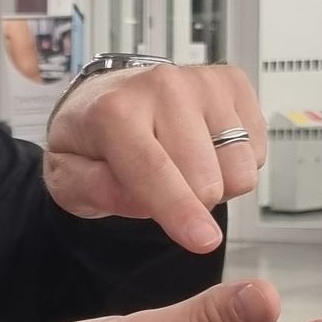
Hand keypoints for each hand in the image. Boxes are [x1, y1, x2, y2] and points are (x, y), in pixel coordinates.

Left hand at [46, 63, 266, 254]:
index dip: (179, 210)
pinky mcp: (233, 84)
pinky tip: (203, 148)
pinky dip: (232, 164)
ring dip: (216, 185)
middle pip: (205, 180)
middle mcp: (164, 86)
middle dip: (188, 204)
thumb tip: (141, 202)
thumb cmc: (90, 139)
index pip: (154, 170)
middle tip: (159, 187)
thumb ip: (94, 191)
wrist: (108, 98)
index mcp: (114, 109)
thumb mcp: (65, 176)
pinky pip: (255, 153)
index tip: (203, 240)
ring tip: (182, 167)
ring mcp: (203, 81)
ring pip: (239, 171)